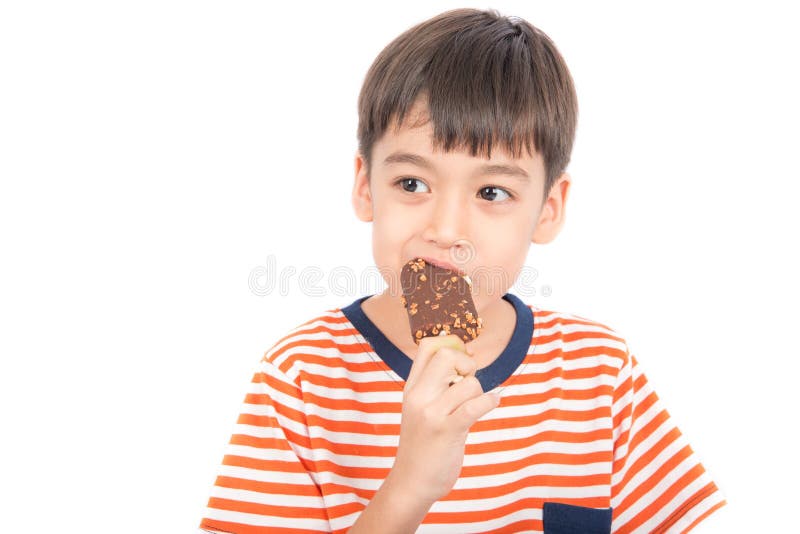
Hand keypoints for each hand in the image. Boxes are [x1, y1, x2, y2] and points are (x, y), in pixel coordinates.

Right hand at [386, 334, 500, 504]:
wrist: (412, 481)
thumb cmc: (423, 443)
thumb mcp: (419, 408)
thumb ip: (435, 384)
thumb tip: (468, 354)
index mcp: (411, 387)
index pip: (427, 346)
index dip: (451, 344)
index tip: (462, 359)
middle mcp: (418, 396)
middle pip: (447, 356)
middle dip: (467, 364)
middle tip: (468, 383)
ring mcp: (432, 413)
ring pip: (468, 383)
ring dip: (479, 392)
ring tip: (474, 405)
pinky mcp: (447, 431)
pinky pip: (476, 405)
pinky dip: (491, 401)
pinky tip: (493, 402)